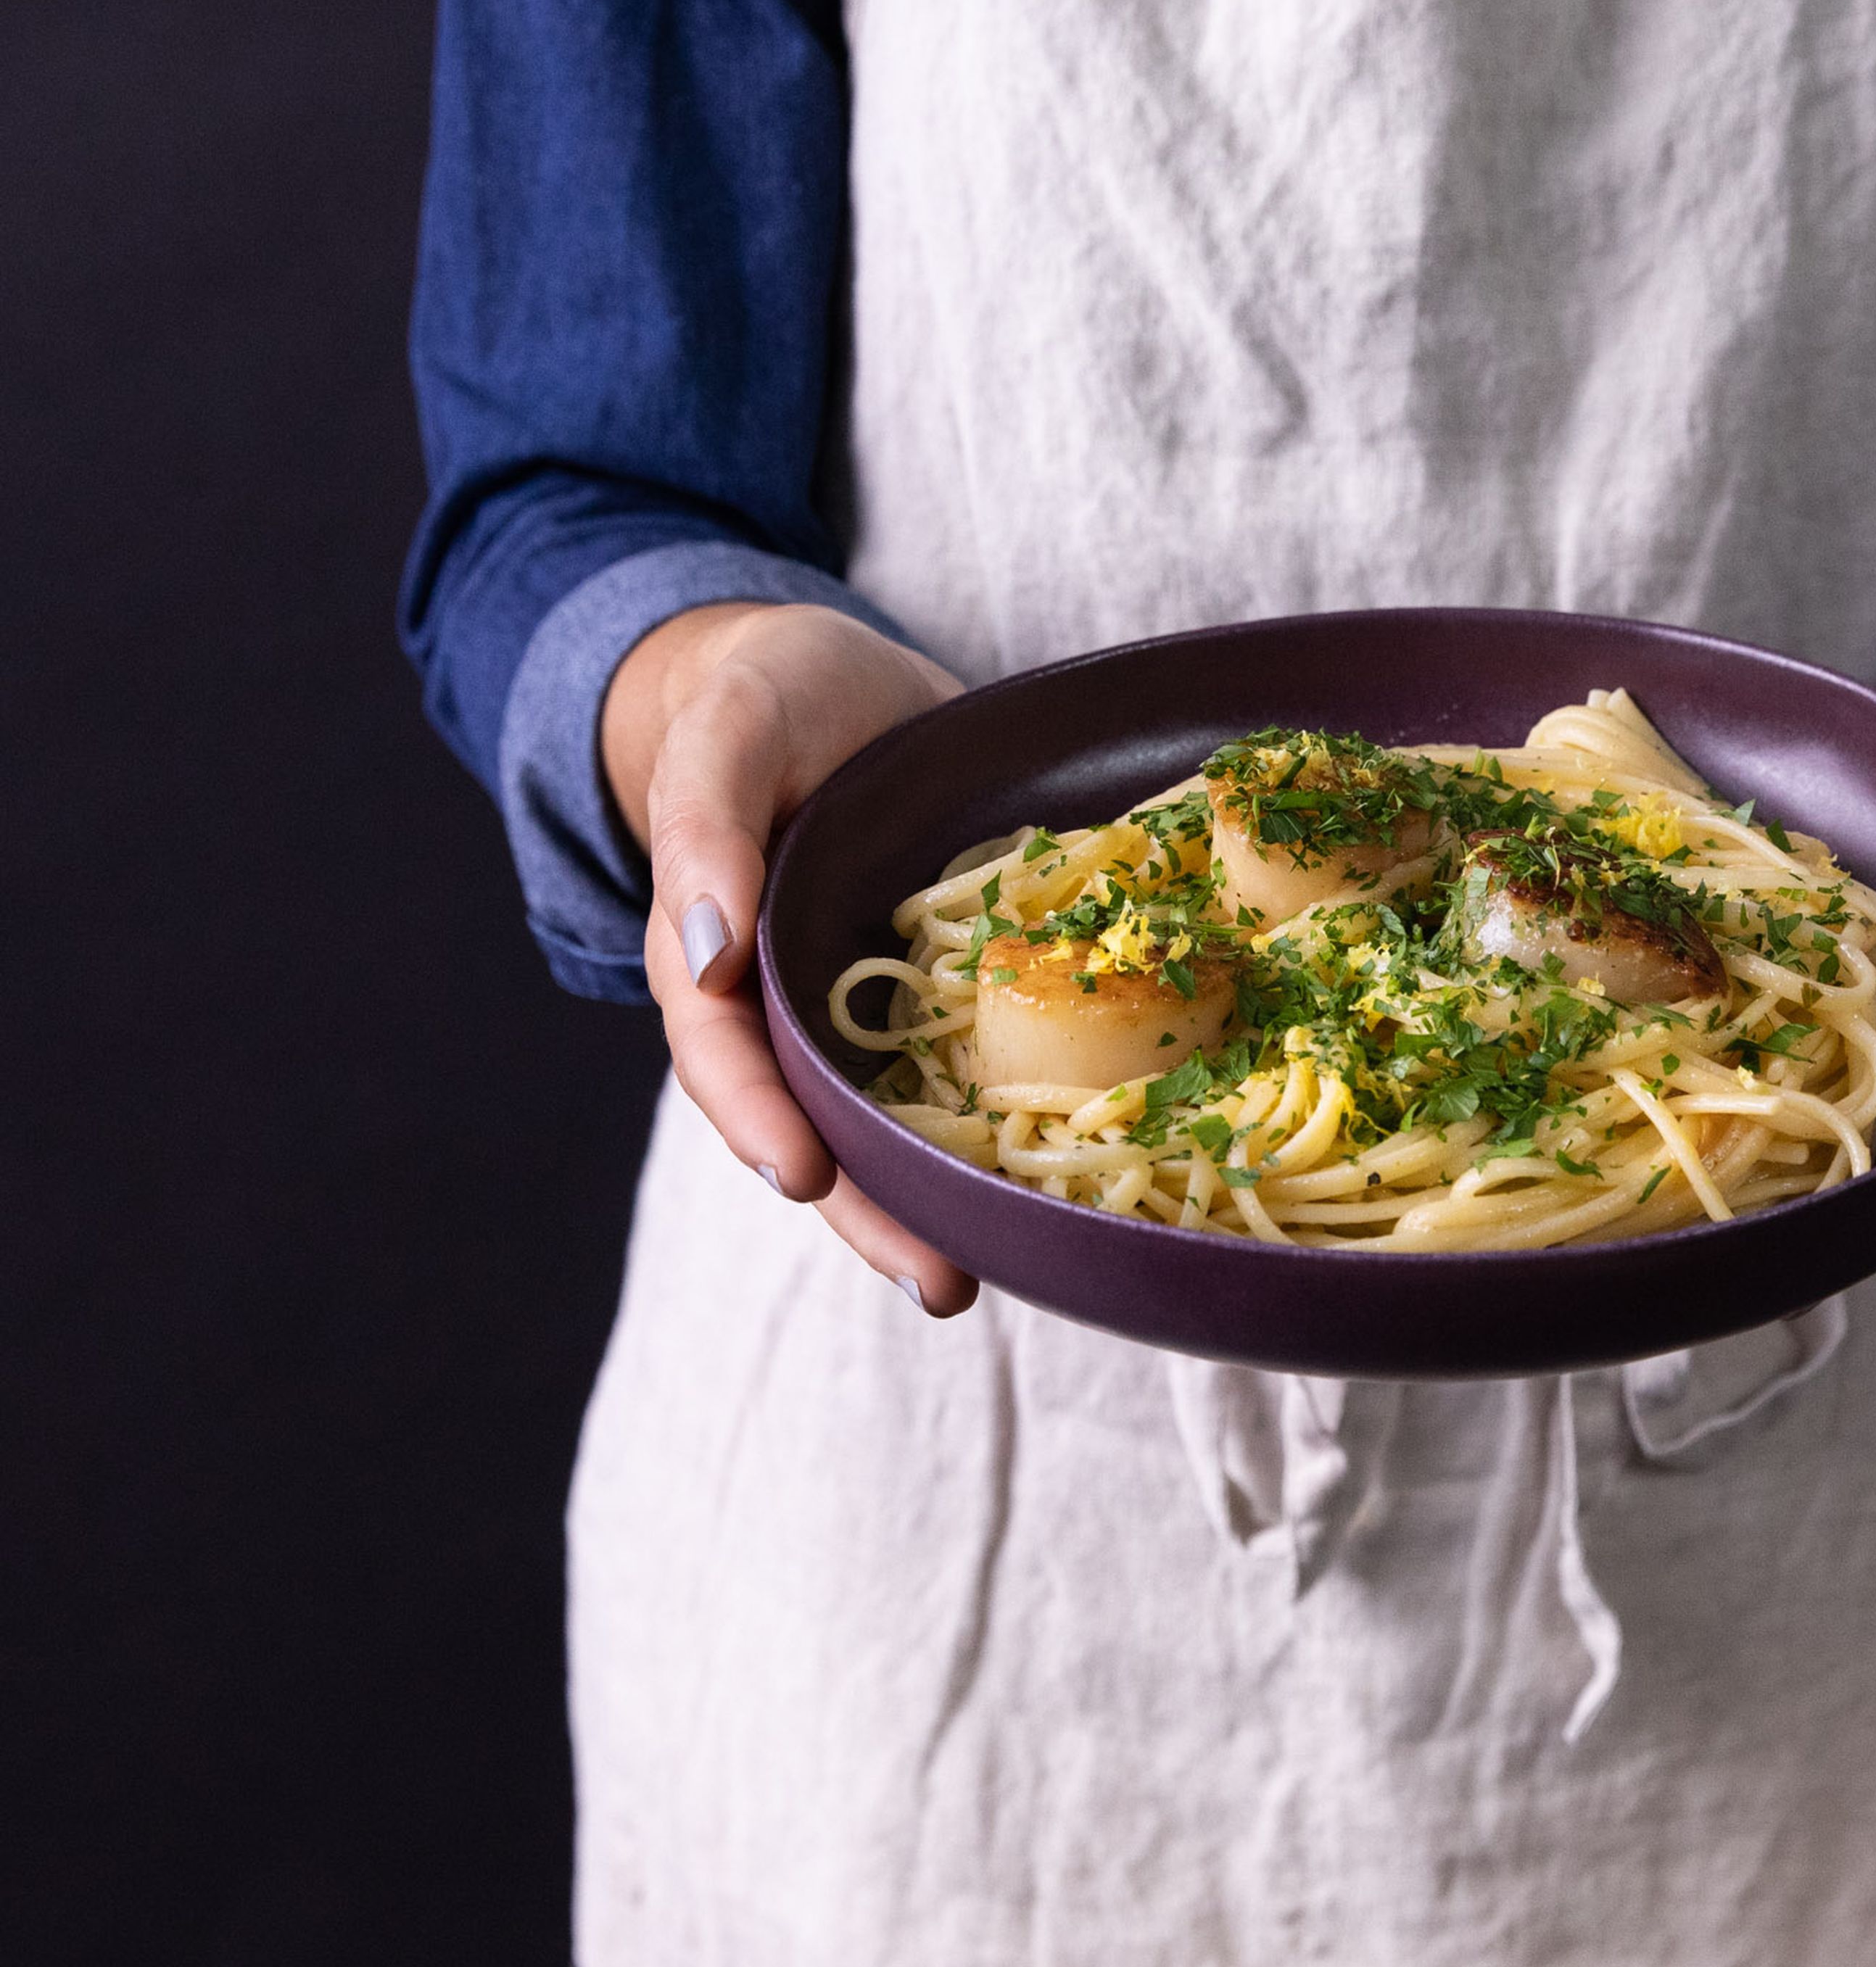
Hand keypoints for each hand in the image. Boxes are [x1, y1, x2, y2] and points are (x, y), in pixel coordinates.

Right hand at [604, 601, 980, 1312]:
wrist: (834, 682)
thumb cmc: (763, 696)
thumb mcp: (728, 730)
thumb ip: (705, 827)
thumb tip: (706, 950)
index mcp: (717, 958)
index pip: (726, 1058)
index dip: (760, 1118)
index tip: (803, 1177)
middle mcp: (794, 1006)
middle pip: (818, 1129)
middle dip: (872, 1214)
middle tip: (942, 1284)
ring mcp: (873, 1009)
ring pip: (899, 1123)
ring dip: (945, 1200)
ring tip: (1010, 1266)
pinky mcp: (953, 991)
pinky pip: (977, 1067)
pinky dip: (1015, 1122)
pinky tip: (1078, 1174)